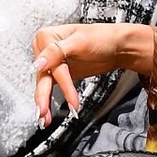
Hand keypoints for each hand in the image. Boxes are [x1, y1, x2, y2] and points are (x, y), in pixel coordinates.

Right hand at [30, 22, 150, 124]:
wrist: (118, 46)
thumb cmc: (102, 37)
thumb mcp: (79, 41)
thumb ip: (56, 52)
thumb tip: (38, 63)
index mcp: (46, 37)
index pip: (51, 63)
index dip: (59, 79)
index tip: (55, 93)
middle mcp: (45, 50)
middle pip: (43, 75)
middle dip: (44, 96)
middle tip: (43, 112)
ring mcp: (52, 63)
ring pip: (44, 85)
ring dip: (44, 103)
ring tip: (44, 119)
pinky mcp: (59, 74)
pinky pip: (51, 90)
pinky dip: (50, 102)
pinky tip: (49, 114)